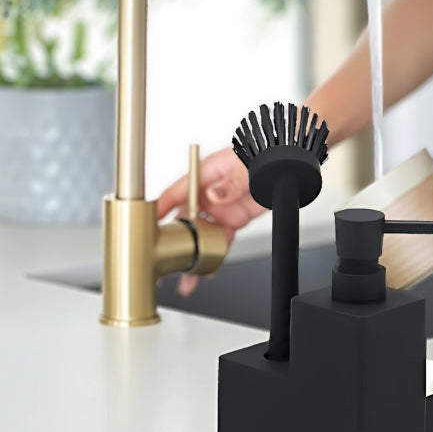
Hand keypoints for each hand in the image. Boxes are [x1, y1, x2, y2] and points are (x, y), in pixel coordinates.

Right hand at [156, 146, 264, 295]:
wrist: (286, 160)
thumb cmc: (262, 152)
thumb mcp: (247, 164)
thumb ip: (231, 182)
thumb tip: (215, 196)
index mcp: (206, 175)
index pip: (175, 193)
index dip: (159, 209)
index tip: (145, 225)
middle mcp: (209, 193)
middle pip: (184, 221)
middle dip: (172, 244)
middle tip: (162, 264)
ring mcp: (221, 207)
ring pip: (201, 236)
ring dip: (193, 256)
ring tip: (186, 279)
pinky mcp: (234, 218)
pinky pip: (221, 240)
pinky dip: (214, 256)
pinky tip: (208, 271)